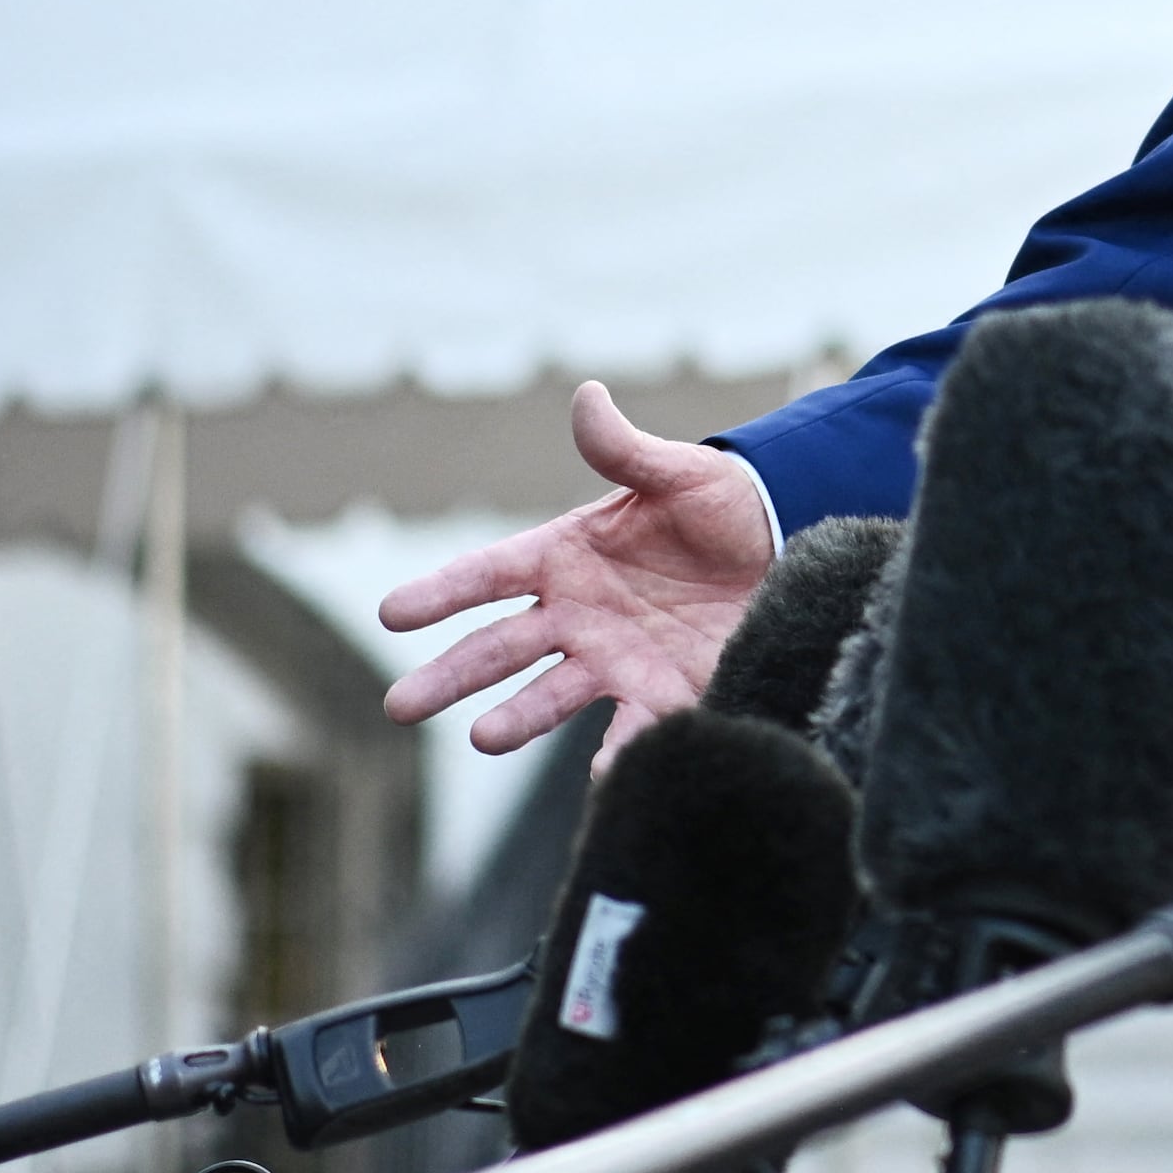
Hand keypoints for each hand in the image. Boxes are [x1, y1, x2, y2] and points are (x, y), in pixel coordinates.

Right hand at [378, 381, 778, 759]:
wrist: (781, 548)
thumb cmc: (719, 504)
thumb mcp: (675, 472)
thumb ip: (625, 449)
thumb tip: (587, 396)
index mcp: (563, 556)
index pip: (486, 575)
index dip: (439, 592)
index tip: (390, 613)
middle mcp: (574, 614)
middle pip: (496, 648)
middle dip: (448, 675)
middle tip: (400, 705)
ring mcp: (612, 659)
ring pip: (546, 695)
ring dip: (514, 718)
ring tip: (481, 736)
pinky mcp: (659, 693)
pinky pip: (631, 728)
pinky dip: (618, 752)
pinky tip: (605, 777)